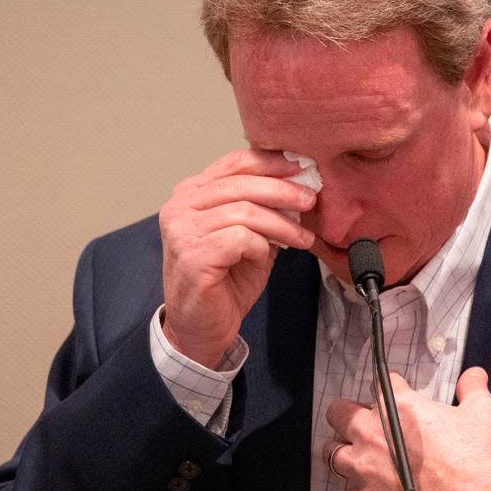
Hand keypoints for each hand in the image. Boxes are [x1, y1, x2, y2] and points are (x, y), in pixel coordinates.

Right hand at [159, 149, 315, 368]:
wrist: (202, 327)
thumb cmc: (224, 281)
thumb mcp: (248, 236)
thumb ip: (264, 209)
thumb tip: (299, 186)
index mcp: (192, 194)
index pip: (234, 163)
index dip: (271, 162)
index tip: (301, 166)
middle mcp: (181, 207)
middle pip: (241, 183)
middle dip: (283, 191)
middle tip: (310, 200)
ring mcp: (183, 231)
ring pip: (245, 211)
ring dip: (281, 225)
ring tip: (302, 238)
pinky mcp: (193, 256)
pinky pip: (240, 238)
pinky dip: (261, 246)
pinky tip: (270, 257)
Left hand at [324, 367, 490, 490]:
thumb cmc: (478, 462)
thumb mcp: (483, 414)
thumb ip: (472, 389)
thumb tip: (474, 375)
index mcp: (399, 407)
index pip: (380, 383)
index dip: (390, 388)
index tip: (396, 397)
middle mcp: (373, 434)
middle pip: (339, 413)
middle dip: (348, 414)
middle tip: (364, 423)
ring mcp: (365, 469)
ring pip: (332, 453)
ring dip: (345, 451)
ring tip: (359, 456)